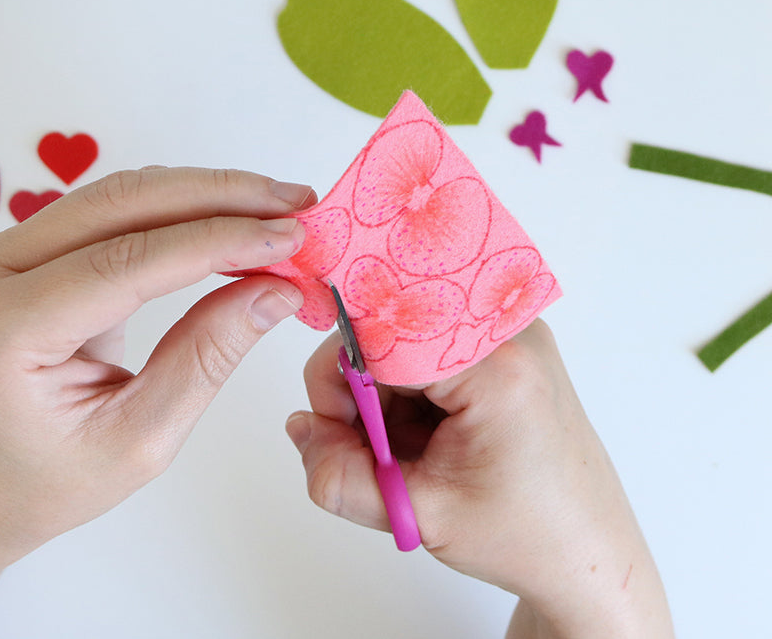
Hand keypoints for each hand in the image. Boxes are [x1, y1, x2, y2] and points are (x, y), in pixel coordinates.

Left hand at [0, 167, 313, 574]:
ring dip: (204, 196)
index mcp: (3, 332)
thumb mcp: (141, 439)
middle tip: (297, 204)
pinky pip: (108, 212)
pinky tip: (230, 220)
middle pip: (120, 204)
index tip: (292, 234)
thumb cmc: (50, 480)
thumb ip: (206, 357)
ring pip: (117, 196)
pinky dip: (176, 211)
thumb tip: (277, 289)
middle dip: (220, 197)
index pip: (127, 262)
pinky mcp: (20, 245)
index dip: (218, 241)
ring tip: (277, 209)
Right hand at [287, 321, 673, 637]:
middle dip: (361, 398)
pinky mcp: (504, 352)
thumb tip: (298, 430)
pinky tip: (426, 442)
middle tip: (372, 458)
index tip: (335, 431)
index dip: (343, 382)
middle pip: (390, 337)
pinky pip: (426, 357)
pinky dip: (408, 400)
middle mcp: (509, 332)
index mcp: (497, 365)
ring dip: (385, 403)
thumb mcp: (420, 513)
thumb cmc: (527, 535)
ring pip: (402, 348)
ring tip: (412, 458)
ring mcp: (510, 338)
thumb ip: (340, 476)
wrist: (588, 554)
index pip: (381, 337)